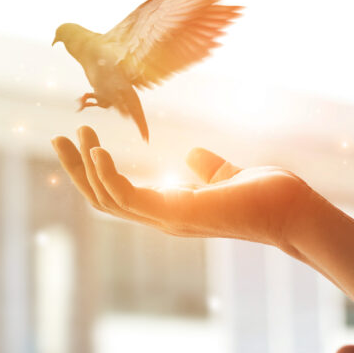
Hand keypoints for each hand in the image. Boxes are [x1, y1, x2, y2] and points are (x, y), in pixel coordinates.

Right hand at [51, 126, 316, 259]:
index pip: (119, 196)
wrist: (294, 211)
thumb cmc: (268, 195)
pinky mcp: (175, 214)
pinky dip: (106, 175)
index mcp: (171, 210)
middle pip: (103, 200)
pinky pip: (127, 197)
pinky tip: (97, 151)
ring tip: (77, 132)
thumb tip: (191, 156)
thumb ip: (208, 168)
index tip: (81, 141)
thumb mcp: (228, 175)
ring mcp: (167, 219)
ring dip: (85, 168)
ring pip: (107, 200)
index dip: (94, 173)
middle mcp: (163, 219)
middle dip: (77, 170)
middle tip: (60, 138)